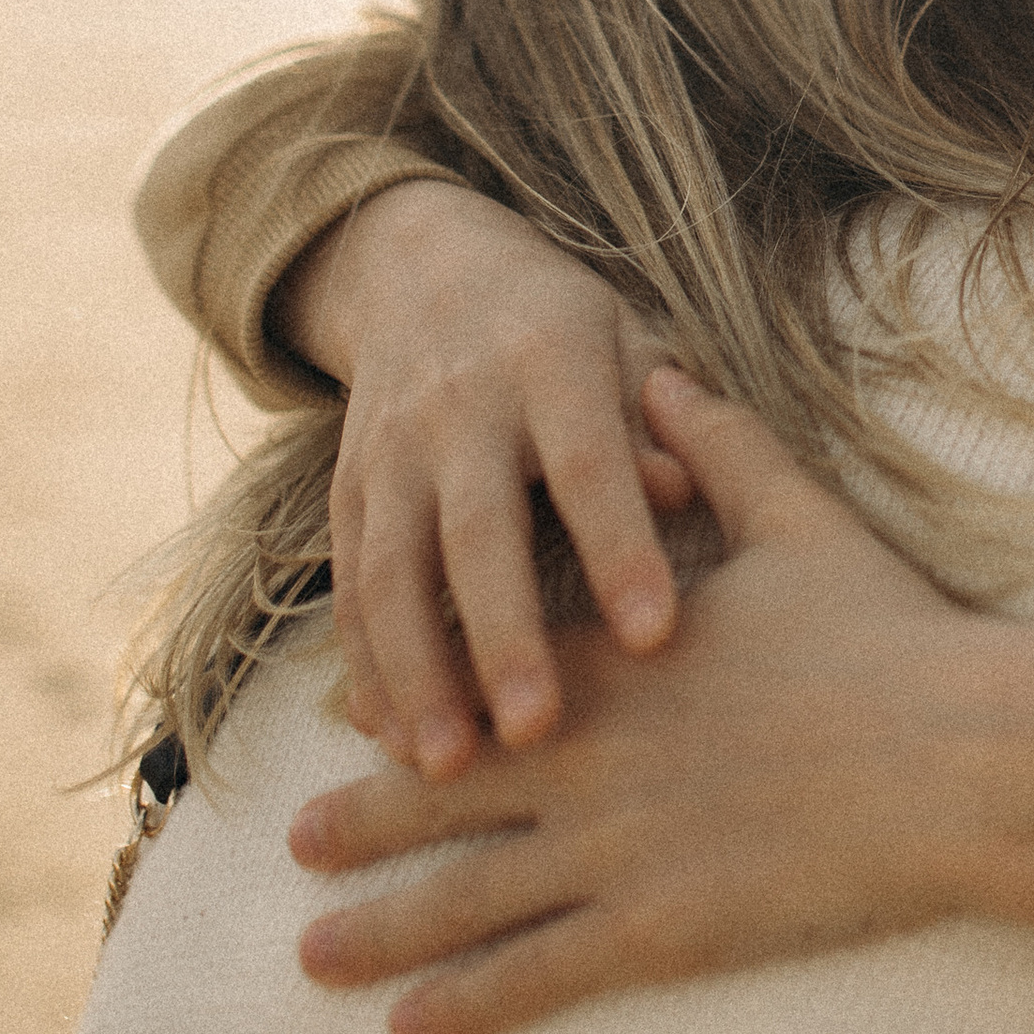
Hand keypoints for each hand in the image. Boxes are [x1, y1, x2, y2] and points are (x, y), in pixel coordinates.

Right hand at [281, 178, 688, 777]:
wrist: (423, 269)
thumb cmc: (564, 326)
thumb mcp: (625, 341)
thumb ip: (658, 417)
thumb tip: (688, 492)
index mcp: (550, 362)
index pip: (588, 463)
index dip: (620, 547)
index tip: (655, 637)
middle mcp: (460, 407)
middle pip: (477, 530)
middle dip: (502, 634)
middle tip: (539, 730)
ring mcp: (390, 451)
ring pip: (391, 570)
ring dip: (416, 672)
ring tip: (447, 764)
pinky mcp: (345, 489)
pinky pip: (348, 584)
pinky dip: (364, 663)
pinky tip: (389, 735)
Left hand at [290, 367, 1033, 1033]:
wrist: (960, 754)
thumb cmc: (890, 637)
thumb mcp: (800, 519)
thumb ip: (719, 449)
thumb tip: (661, 375)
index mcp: (619, 659)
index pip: (486, 670)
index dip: (415, 692)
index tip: (347, 713)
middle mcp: (591, 757)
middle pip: (444, 790)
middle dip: (363, 817)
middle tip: (293, 843)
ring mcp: (617, 851)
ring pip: (465, 897)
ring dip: (380, 928)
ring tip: (310, 955)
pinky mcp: (660, 931)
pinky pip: (537, 976)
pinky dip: (467, 1005)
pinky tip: (411, 1030)